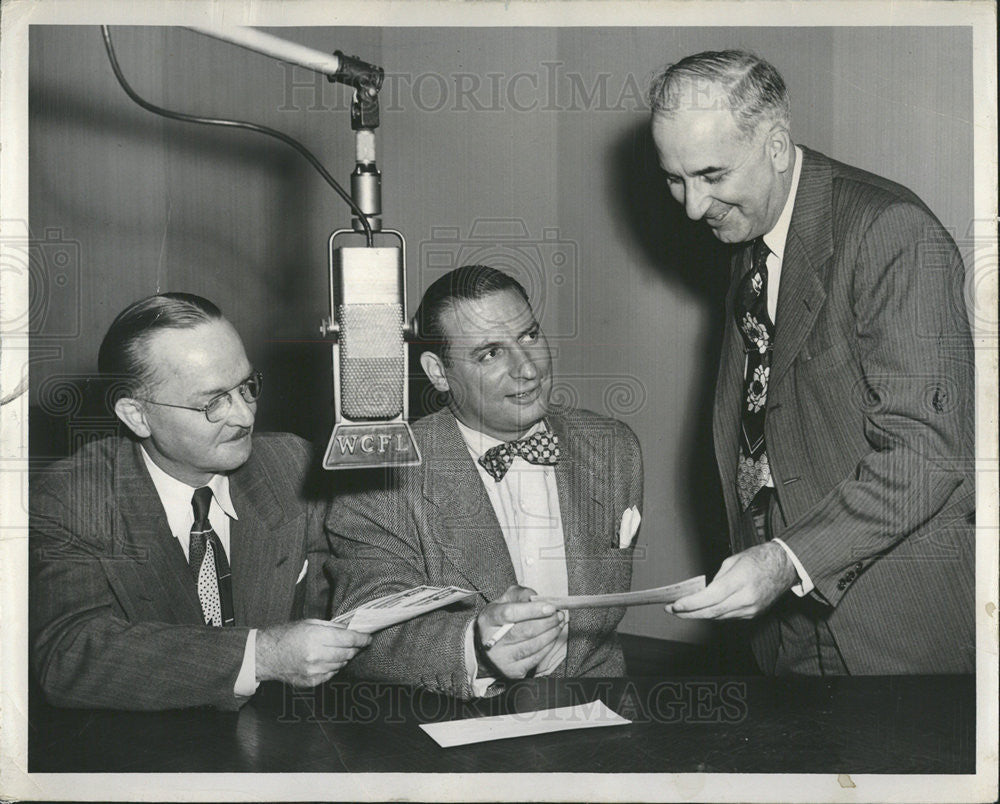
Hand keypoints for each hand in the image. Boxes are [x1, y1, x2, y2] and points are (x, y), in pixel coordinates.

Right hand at [255, 620, 370, 686]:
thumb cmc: (286, 636)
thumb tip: (351, 630)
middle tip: (355, 643)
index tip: (368, 638)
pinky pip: (331, 674)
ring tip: (335, 650)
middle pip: (348, 653)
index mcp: (316, 637)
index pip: (349, 639)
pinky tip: (325, 660)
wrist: (267, 655)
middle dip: (354, 648)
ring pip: (341, 665)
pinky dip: (333, 667)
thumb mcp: (310, 623)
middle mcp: (316, 655)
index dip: (362, 639)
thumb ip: (332, 627)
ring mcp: (314, 671)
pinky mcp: (311, 681)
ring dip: (343, 658)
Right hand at [476, 585, 564, 679]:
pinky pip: (536, 658)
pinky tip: (552, 637)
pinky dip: (548, 646)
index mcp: (488, 619)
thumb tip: (540, 600)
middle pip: (525, 631)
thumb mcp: (505, 600)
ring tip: (559, 624)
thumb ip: (521, 594)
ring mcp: (502, 658)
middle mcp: (492, 641)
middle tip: (559, 615)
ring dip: (551, 634)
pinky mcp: (512, 670)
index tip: (551, 607)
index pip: (510, 613)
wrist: (490, 646)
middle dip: (548, 622)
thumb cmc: (501, 619)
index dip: (532, 610)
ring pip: (533, 645)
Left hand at [665, 542, 797, 619]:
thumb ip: (716, 579)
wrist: (784, 567)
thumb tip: (701, 592)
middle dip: (689, 613)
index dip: (691, 604)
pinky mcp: (753, 614)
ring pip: (719, 617)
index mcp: (740, 580)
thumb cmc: (758, 559)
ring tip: (683, 611)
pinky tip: (702, 610)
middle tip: (672, 610)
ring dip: (699, 615)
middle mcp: (746, 598)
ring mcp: (751, 609)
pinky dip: (713, 614)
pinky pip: (728, 617)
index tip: (676, 605)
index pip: (711, 597)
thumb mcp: (733, 561)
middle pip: (712, 611)